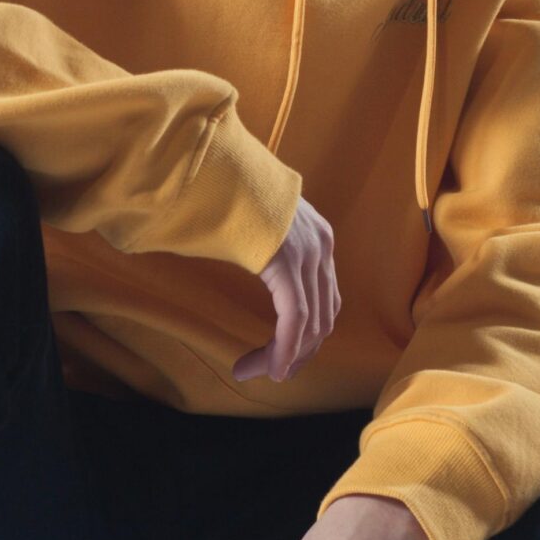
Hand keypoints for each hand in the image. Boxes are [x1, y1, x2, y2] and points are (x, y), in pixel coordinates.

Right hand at [234, 192, 337, 383]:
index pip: (324, 302)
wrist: (214, 165)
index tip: (276, 357)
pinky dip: (282, 349)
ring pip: (309, 326)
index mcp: (317, 238)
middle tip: (266, 373)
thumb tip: (248, 261)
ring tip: (253, 373)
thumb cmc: (224, 194)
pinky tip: (268, 368)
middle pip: (322, 319)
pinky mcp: (288, 262)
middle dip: (295, 354)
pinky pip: (293, 319)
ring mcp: (307, 254)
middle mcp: (321, 247)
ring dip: (284, 357)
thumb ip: (264, 248)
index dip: (304, 338)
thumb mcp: (256, 226)